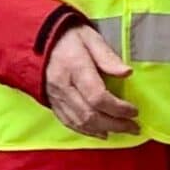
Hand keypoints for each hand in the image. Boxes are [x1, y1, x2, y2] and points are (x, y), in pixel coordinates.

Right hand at [42, 24, 138, 138]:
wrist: (35, 39)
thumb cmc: (67, 36)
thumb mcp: (90, 37)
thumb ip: (107, 56)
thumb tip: (127, 73)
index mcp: (74, 68)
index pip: (97, 96)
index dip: (118, 108)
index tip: (134, 111)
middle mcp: (62, 86)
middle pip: (89, 114)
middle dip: (115, 124)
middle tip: (134, 127)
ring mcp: (55, 97)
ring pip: (79, 122)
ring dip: (103, 130)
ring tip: (122, 130)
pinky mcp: (51, 102)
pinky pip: (68, 122)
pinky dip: (86, 131)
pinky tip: (101, 133)